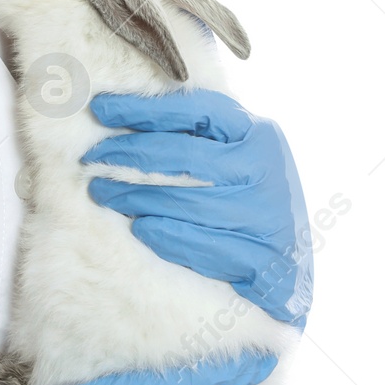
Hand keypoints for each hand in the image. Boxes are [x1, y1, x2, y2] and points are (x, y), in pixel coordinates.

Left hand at [82, 90, 312, 326]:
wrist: (293, 276)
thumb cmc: (250, 205)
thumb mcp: (236, 160)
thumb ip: (198, 139)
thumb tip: (127, 117)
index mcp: (258, 135)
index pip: (196, 111)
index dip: (144, 108)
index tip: (100, 108)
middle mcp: (267, 171)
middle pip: (183, 157)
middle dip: (128, 155)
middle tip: (91, 160)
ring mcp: (269, 218)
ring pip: (187, 203)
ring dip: (136, 197)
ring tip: (104, 193)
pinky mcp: (265, 263)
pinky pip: (203, 247)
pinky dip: (166, 236)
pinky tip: (141, 229)